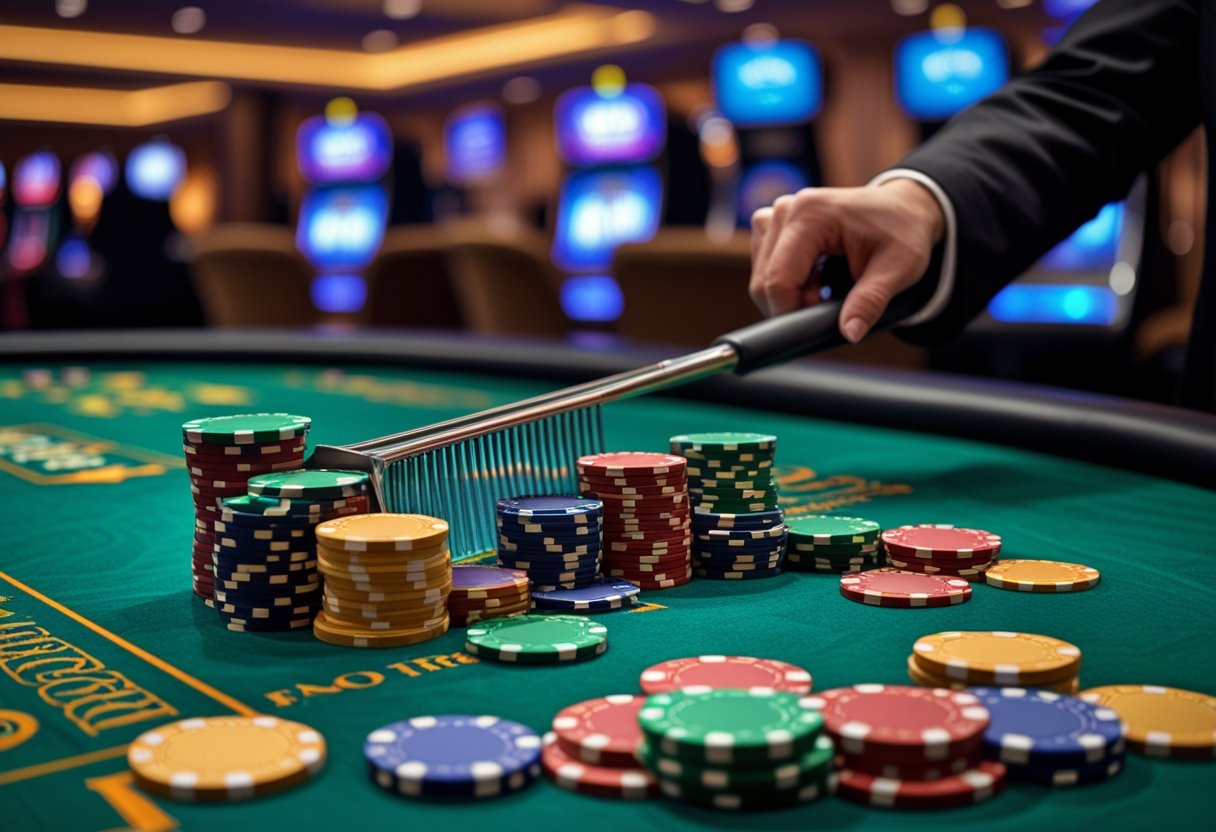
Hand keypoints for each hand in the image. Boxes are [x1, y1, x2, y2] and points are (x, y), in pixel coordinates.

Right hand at [749, 179, 945, 342]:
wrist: (903, 209)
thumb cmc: (903, 232)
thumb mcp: (898, 269)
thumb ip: (870, 302)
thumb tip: (849, 333)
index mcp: (811, 214)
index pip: (778, 280)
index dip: (792, 312)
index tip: (819, 321)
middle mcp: (787, 209)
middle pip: (763, 281)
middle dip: (791, 304)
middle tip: (828, 302)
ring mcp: (777, 214)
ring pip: (761, 275)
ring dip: (788, 292)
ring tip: (824, 286)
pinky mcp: (774, 224)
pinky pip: (764, 265)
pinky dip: (785, 280)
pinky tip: (813, 276)